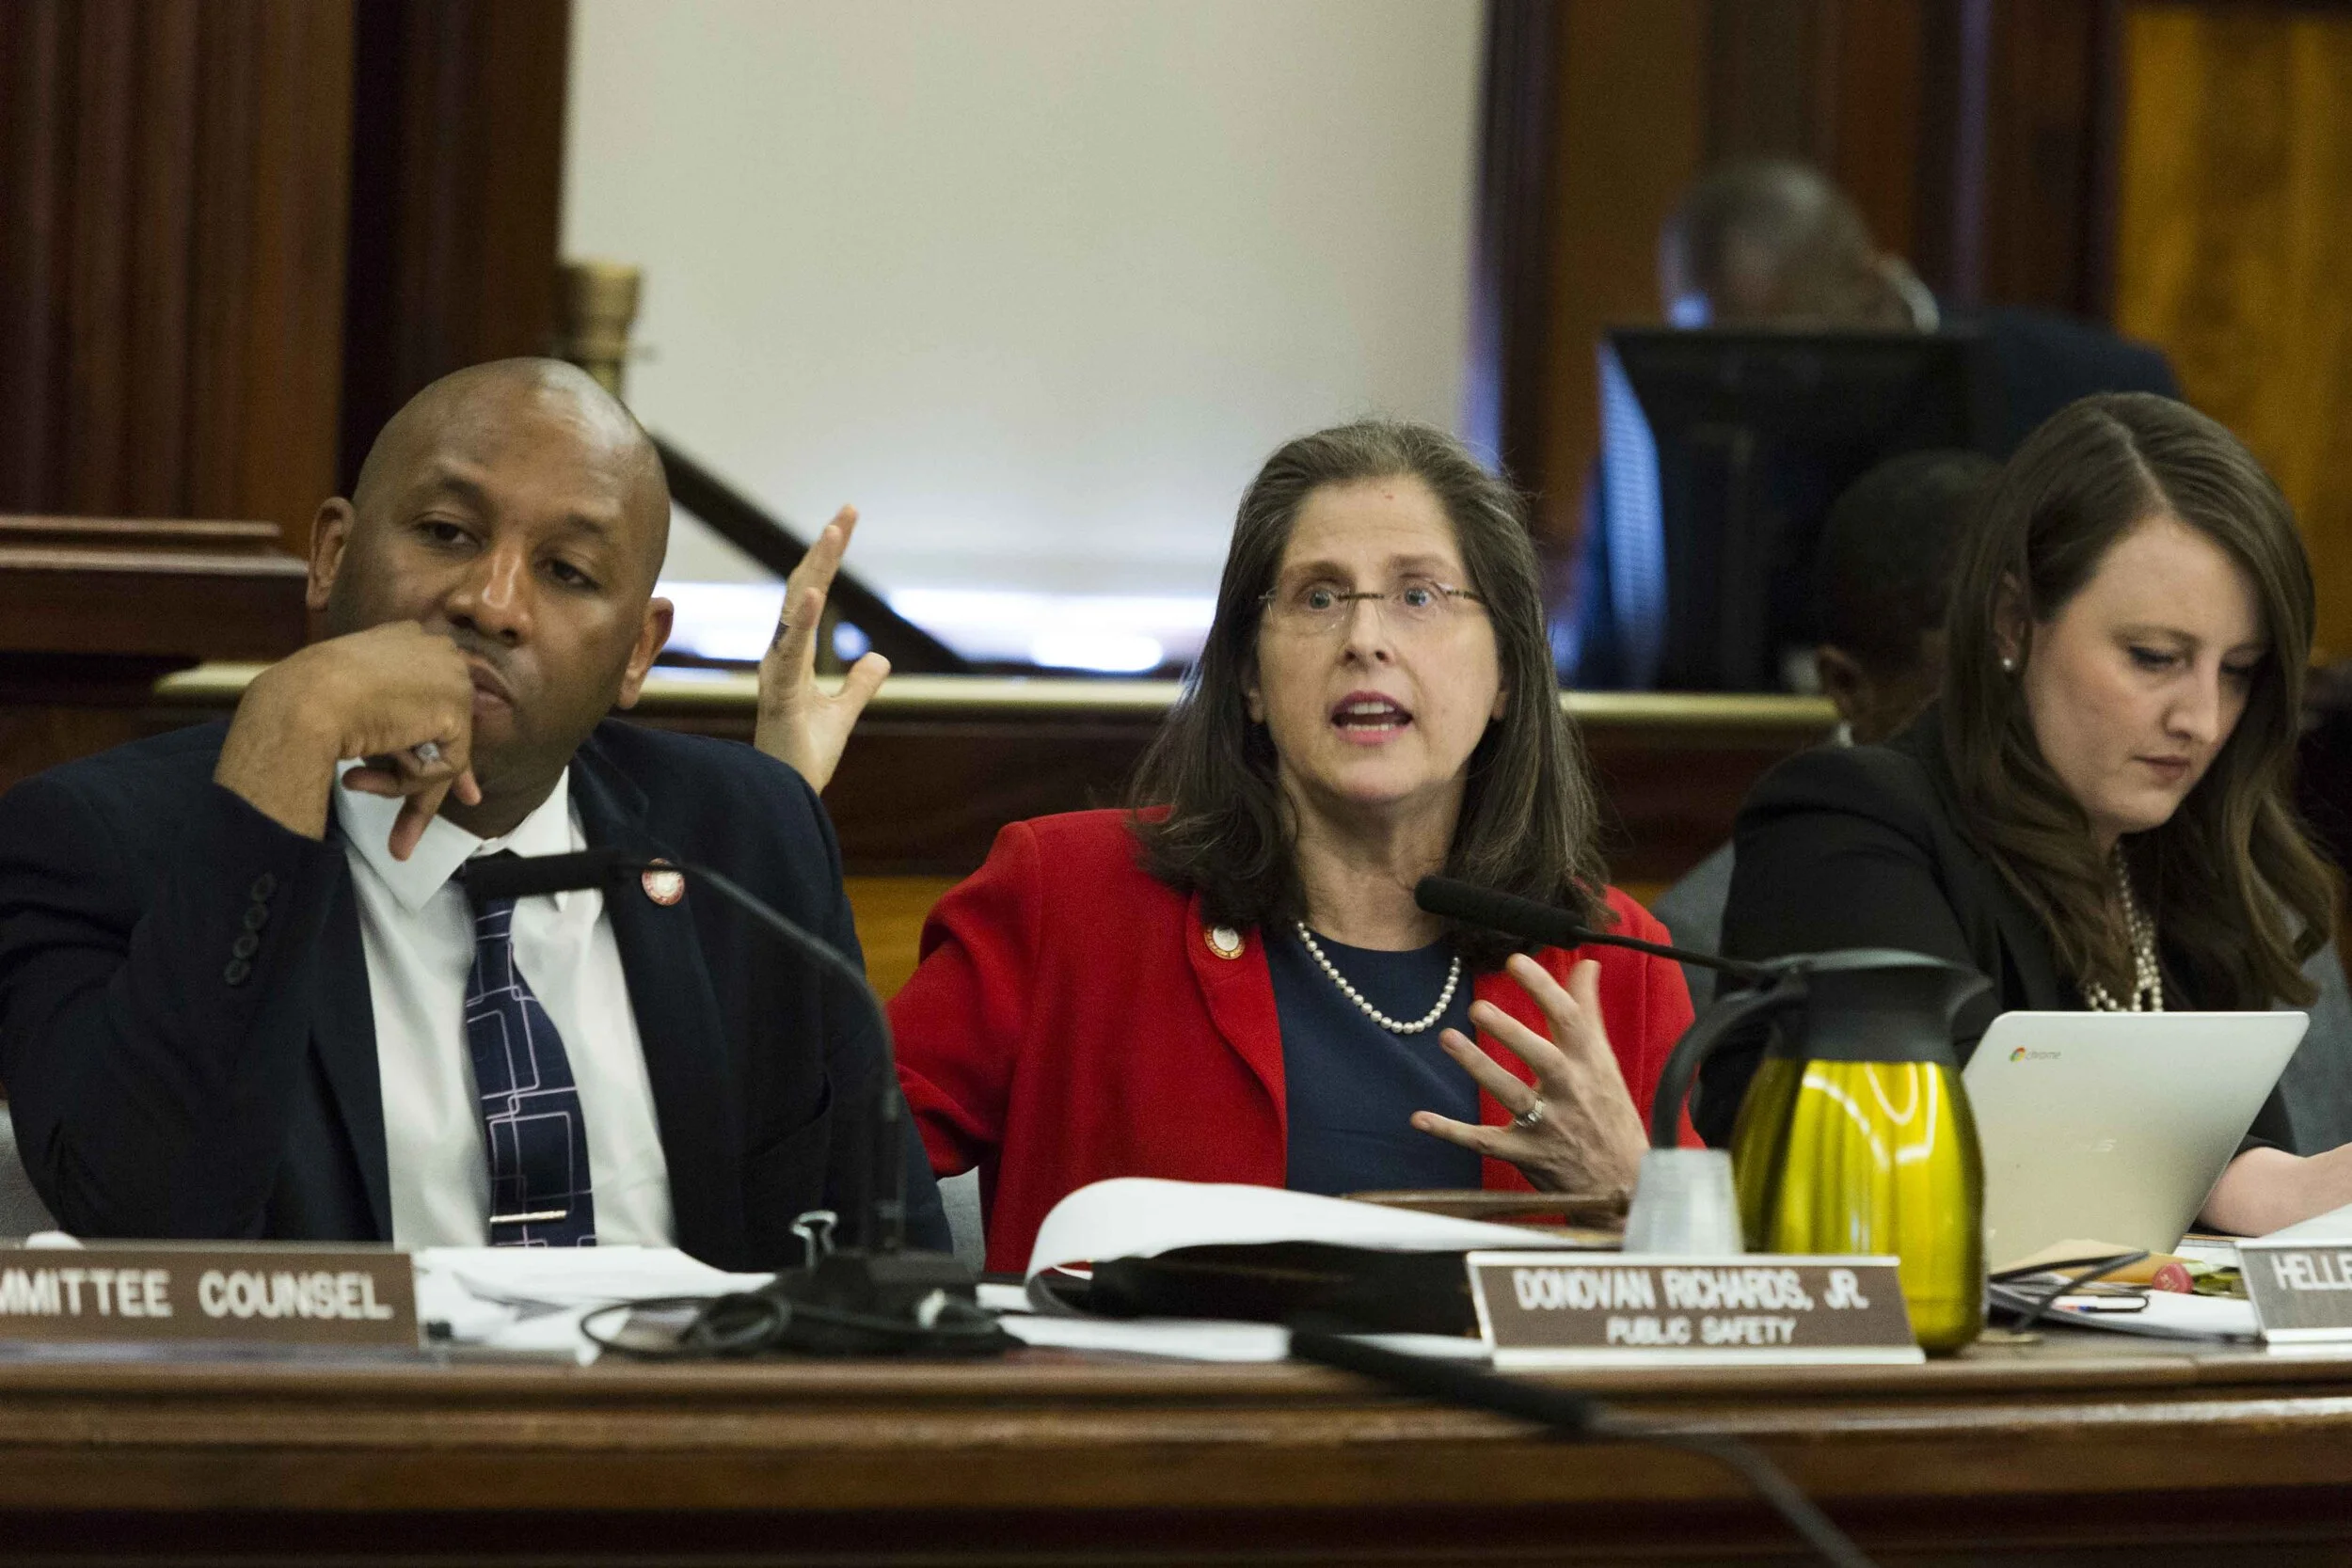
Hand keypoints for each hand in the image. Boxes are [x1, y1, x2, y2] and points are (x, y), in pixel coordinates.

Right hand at [215, 622, 481, 860]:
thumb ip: (389, 721)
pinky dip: (406, 781)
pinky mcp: (455, 710)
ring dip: (400, 784)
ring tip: (355, 782)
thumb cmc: (305, 699)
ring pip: (442, 754)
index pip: (435, 697)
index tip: (453, 787)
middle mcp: (438, 651)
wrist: (299, 701)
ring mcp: (451, 677)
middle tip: (413, 835)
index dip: (432, 740)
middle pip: (444, 731)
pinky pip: (442, 769)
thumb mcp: (351, 702)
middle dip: (425, 783)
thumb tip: (420, 759)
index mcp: (407, 638)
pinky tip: (368, 768)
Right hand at [754, 505, 890, 791]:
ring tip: (833, 533)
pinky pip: (790, 650)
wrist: (786, 796)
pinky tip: (816, 590)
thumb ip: (859, 684)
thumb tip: (878, 658)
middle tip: (847, 512)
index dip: (828, 558)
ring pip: (794, 609)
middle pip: (801, 589)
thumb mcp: (843, 713)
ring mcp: (778, 671)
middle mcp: (781, 655)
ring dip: (816, 570)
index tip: (844, 521)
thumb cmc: (803, 757)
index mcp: (792, 655)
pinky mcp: (780, 693)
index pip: (811, 594)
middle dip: (825, 550)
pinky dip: (802, 619)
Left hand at [1410, 955, 1647, 1197]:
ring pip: (1511, 1094)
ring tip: (1448, 1038)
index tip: (1517, 960)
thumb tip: (1586, 964)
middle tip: (1478, 1008)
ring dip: (1479, 1067)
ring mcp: (1548, 1125)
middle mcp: (1570, 1091)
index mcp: (1588, 1064)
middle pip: (1542, 1058)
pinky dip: (1451, 1132)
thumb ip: (1588, 1011)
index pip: (1570, 1019)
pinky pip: (1484, 1142)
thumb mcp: (1603, 1061)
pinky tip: (1420, 1118)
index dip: (1544, 988)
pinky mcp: (1526, 1153)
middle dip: (1512, 1033)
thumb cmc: (1608, 1113)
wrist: (1622, 1182)